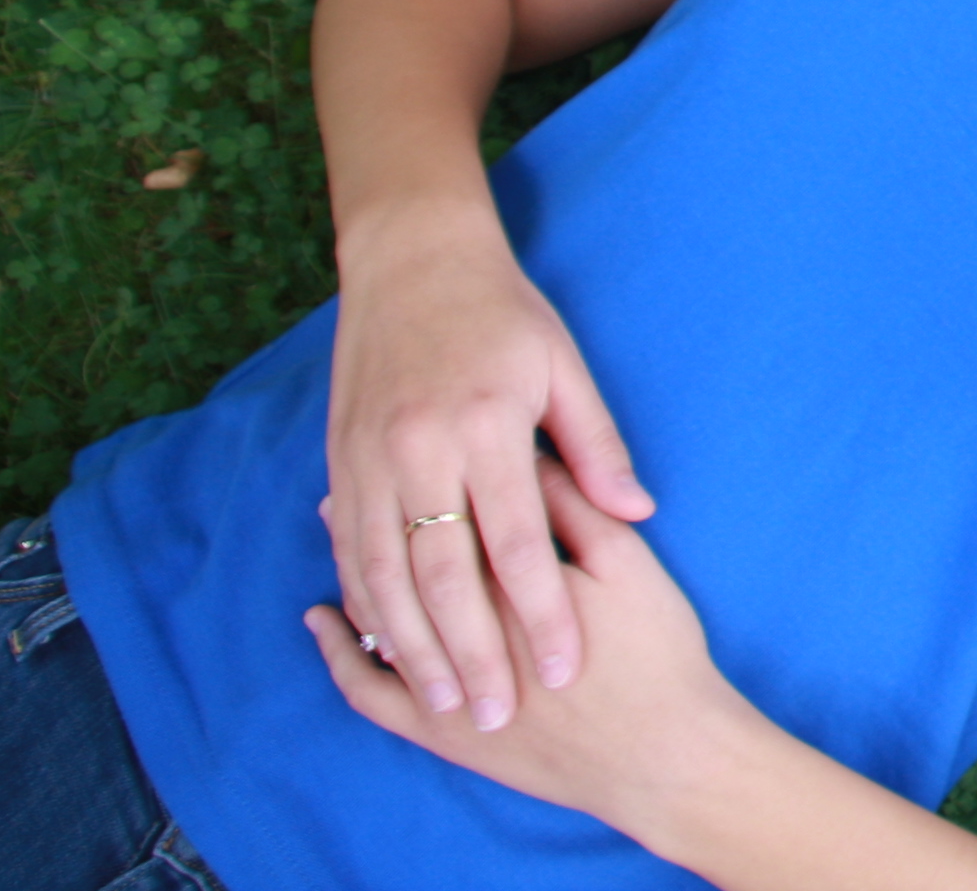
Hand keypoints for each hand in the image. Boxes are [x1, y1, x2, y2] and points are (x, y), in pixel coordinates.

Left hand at [309, 459, 758, 841]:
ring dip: (352, 561)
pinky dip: (341, 655)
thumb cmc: (658, 653)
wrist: (662, 754)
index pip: (454, 512)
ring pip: (379, 613)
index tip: (414, 432)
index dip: (431, 472)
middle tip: (347, 470)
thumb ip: (578, 509)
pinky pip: (368, 690)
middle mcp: (462, 629)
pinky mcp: (437, 731)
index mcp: (510, 579)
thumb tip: (531, 462)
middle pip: (406, 557)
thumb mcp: (629, 567)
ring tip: (332, 521)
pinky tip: (325, 624)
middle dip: (372, 510)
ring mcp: (442, 685)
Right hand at [324, 202, 653, 731]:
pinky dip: (366, 604)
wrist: (411, 261)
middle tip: (503, 716)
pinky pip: (350, 550)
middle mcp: (419, 450)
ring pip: (384, 576)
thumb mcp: (563, 367)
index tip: (566, 669)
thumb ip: (595, 447)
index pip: (517, 544)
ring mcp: (369, 460)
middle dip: (474, 654)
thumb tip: (638, 514)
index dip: (542, 614)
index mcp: (484, 427)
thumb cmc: (503, 313)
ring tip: (445, 701)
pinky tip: (386, 646)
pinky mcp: (339, 463)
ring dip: (411, 647)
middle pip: (444, 577)